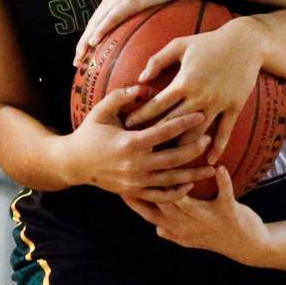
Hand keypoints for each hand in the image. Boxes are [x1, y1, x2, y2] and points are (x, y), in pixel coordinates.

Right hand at [64, 85, 215, 200]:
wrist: (74, 163)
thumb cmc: (90, 132)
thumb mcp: (101, 111)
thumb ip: (120, 96)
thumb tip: (141, 88)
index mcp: (130, 142)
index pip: (164, 132)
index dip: (184, 122)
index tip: (201, 114)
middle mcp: (135, 164)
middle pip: (173, 158)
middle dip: (194, 148)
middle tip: (209, 138)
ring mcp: (135, 181)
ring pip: (171, 180)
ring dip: (192, 174)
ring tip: (211, 169)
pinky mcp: (134, 192)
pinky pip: (159, 196)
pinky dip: (176, 193)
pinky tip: (190, 185)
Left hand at [74, 0, 197, 65]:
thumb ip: (141, 8)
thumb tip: (142, 26)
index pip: (98, 18)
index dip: (88, 36)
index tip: (84, 53)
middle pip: (93, 22)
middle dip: (82, 43)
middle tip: (76, 62)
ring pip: (97, 21)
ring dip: (86, 41)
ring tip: (79, 58)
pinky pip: (112, 18)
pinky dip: (101, 30)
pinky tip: (93, 42)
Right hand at [123, 166, 269, 263]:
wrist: (247, 247)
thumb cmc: (217, 237)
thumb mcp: (192, 239)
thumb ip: (173, 233)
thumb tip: (155, 229)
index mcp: (177, 228)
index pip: (149, 213)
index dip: (134, 199)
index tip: (119, 182)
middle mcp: (188, 224)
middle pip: (162, 203)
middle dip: (149, 184)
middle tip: (138, 162)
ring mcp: (207, 219)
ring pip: (186, 200)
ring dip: (179, 179)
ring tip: (171, 158)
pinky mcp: (228, 212)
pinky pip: (224, 194)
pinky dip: (222, 181)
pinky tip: (218, 167)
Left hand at [124, 17, 264, 163]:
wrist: (246, 43)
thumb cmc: (208, 42)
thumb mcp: (180, 45)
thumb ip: (158, 60)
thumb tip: (140, 79)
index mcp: (184, 81)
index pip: (158, 105)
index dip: (141, 116)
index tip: (128, 127)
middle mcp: (200, 96)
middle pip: (173, 123)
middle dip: (156, 136)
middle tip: (141, 149)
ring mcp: (218, 104)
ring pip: (197, 133)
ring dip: (184, 148)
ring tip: (170, 161)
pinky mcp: (234, 107)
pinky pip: (225, 132)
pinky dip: (217, 147)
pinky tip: (210, 161)